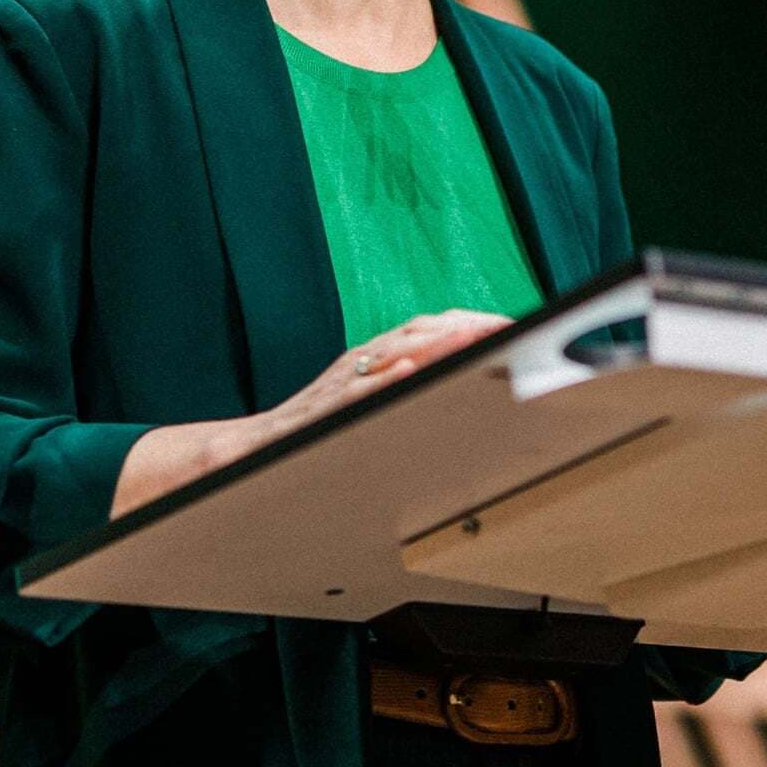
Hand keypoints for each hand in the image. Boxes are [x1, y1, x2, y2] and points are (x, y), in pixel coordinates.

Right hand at [258, 307, 510, 443]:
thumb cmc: (315, 424)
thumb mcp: (366, 397)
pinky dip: (386, 378)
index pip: (428, 327)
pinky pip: (359, 389)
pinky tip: (410, 371)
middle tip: (504, 327)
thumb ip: (402, 383)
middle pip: (419, 330)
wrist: (259, 443)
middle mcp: (362, 359)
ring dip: (436, 341)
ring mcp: (345, 380)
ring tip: (473, 336)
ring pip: (394, 351)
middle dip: (464, 326)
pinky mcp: (328, 406)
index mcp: (374, 356)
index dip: (469, 322)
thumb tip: (451, 378)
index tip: (507, 325)